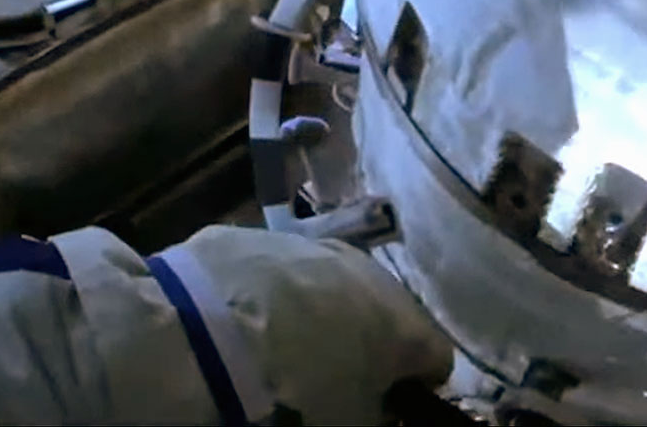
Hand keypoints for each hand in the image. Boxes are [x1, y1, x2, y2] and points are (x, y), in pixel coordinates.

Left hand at [169, 226, 452, 424]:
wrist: (207, 330)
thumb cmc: (297, 390)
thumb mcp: (346, 422)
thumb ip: (373, 415)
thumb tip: (375, 409)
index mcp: (408, 328)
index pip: (439, 360)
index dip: (418, 386)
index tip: (392, 403)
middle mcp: (379, 279)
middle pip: (391, 316)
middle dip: (371, 343)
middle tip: (338, 375)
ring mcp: (326, 250)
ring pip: (340, 287)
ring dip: (327, 314)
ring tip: (287, 345)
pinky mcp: (272, 238)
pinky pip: (289, 274)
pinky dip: (280, 296)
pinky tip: (248, 321)